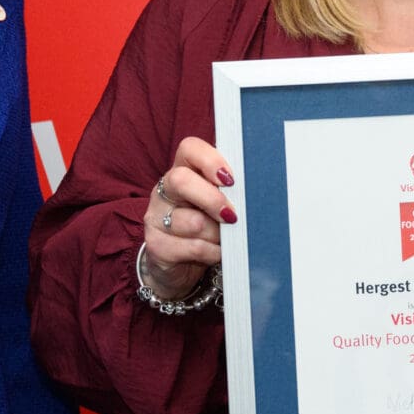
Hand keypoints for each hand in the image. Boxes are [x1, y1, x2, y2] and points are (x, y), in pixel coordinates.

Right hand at [141, 137, 235, 302]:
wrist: (182, 265)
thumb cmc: (209, 226)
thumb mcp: (219, 203)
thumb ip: (232, 191)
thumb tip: (258, 189)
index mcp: (183, 170)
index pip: (189, 148)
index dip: (211, 160)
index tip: (231, 180)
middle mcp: (165, 190)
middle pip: (181, 180)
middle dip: (213, 199)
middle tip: (232, 215)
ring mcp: (156, 217)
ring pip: (193, 222)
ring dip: (217, 235)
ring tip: (224, 240)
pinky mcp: (157, 245)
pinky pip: (193, 248)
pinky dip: (212, 253)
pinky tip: (215, 253)